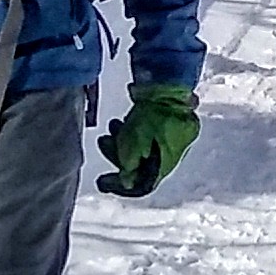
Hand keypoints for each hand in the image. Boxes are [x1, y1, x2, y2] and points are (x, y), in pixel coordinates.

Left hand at [94, 83, 197, 198]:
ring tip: (112, 126)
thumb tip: (127, 184)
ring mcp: (173, 139)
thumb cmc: (152, 120)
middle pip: (140, 166)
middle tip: (102, 141)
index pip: (141, 186)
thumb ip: (128, 166)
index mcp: (164, 166)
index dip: (120, 186)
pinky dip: (134, 130)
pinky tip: (124, 120)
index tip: (101, 180)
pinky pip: (150, 134)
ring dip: (123, 139)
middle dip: (117, 155)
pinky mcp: (173, 123)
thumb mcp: (133, 145)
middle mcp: (171, 156)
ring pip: (144, 147)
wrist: (171, 89)